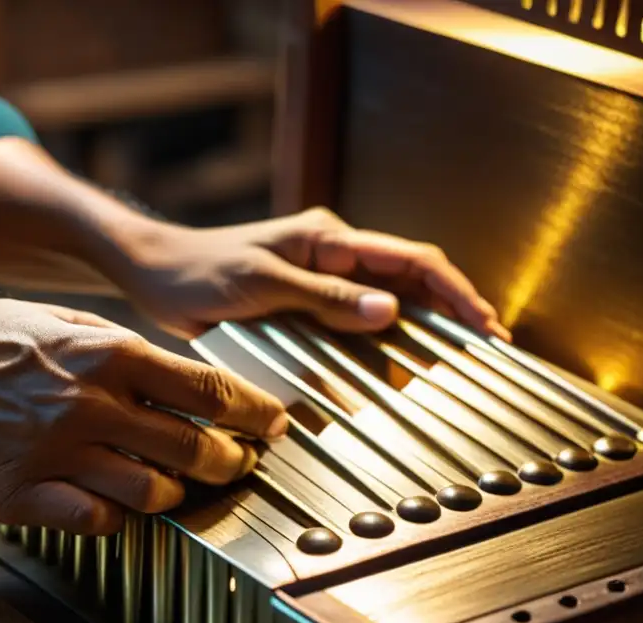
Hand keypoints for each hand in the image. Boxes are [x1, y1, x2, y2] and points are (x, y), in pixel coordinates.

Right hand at [0, 299, 285, 534]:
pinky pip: (97, 520)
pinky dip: (117, 518)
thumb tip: (172, 370)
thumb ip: (119, 346)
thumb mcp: (58, 318)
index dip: (255, 414)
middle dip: (232, 462)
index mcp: (110, 353)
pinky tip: (114, 507)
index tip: (275, 426)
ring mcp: (60, 453)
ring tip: (176, 491)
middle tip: (239, 466)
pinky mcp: (23, 495)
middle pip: (197, 446)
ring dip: (177, 495)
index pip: (211, 389)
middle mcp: (95, 404)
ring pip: (156, 491)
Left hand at [117, 207, 508, 339]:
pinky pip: (356, 320)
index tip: (484, 324)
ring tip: (455, 359)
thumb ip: (325, 297)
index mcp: (329, 239)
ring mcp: (321, 280)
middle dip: (451, 310)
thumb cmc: (200, 270)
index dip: (455, 291)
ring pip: (388, 302)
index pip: (411, 259)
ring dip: (423, 327)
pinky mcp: (305, 303)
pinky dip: (383, 340)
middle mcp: (333, 256)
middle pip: (410, 280)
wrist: (156, 273)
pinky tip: (400, 362)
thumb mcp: (262, 283)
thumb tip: (391, 311)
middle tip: (485, 348)